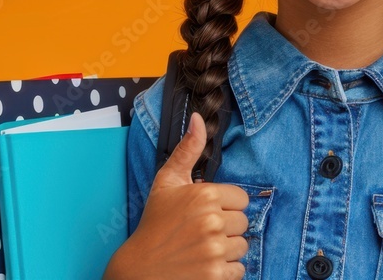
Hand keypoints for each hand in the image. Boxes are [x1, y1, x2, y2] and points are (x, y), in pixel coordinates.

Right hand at [104, 112, 249, 279]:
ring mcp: (215, 250)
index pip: (241, 198)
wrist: (139, 269)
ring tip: (202, 249)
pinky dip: (226, 271)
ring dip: (226, 249)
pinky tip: (205, 265)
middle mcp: (212, 221)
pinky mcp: (216, 275)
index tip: (205, 212)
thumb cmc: (154, 224)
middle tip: (201, 232)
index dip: (225, 205)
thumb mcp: (167, 182)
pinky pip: (240, 269)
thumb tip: (199, 118)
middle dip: (226, 227)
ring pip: (242, 246)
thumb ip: (188, 149)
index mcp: (204, 195)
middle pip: (243, 223)